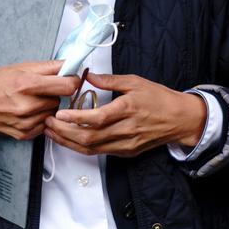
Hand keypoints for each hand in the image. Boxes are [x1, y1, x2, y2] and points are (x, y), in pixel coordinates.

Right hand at [0, 60, 81, 139]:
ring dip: (48, 106)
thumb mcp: (20, 67)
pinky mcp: (23, 134)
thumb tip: (71, 64)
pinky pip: (44, 125)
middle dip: (56, 93)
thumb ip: (49, 67)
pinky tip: (27, 111)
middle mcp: (27, 105)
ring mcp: (25, 122)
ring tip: (32, 100)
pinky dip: (40, 118)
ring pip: (54, 113)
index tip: (70, 78)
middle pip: (62, 100)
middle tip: (43, 89)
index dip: (73, 80)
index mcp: (27, 84)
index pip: (68, 86)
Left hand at [43, 74, 206, 156]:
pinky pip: (99, 152)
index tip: (59, 113)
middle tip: (48, 123)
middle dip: (64, 132)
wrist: (180, 119)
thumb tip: (87, 76)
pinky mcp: (125, 152)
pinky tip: (69, 139)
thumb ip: (110, 80)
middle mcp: (126, 130)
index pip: (97, 118)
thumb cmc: (159, 98)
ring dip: (68, 142)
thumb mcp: (136, 81)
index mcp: (128, 109)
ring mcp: (126, 144)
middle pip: (89, 137)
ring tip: (52, 132)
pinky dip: (81, 147)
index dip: (75, 117)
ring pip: (91, 149)